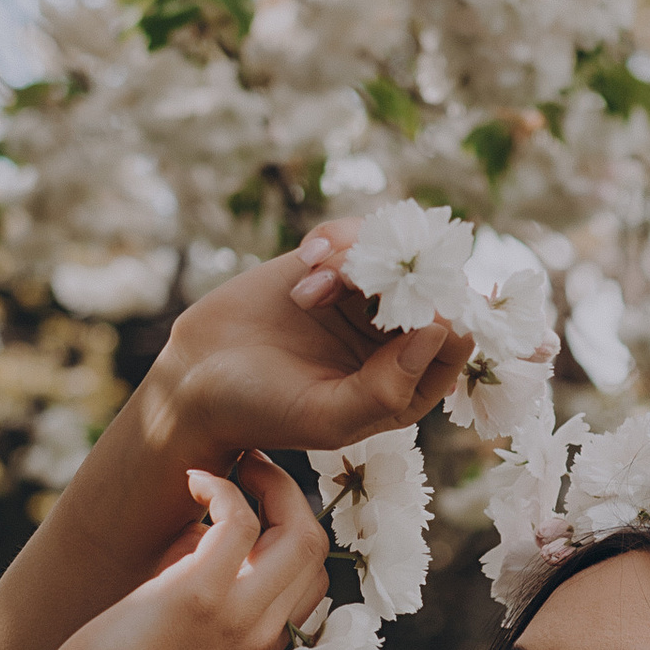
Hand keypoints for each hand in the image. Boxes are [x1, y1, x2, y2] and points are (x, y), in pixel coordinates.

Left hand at [35, 455, 330, 649]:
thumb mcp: (184, 644)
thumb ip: (206, 594)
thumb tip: (200, 533)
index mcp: (264, 646)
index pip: (312, 577)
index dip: (292, 530)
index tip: (258, 503)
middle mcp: (265, 632)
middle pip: (317, 547)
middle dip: (291, 495)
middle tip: (252, 470)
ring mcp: (239, 615)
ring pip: (300, 530)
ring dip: (271, 482)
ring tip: (235, 466)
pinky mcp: (199, 595)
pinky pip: (239, 519)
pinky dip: (222, 487)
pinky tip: (191, 480)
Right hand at [147, 226, 469, 469]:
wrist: (193, 379)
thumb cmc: (260, 410)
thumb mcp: (327, 416)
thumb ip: (388, 389)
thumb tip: (441, 333)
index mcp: (407, 386)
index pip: (457, 341)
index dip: (444, 314)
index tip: (402, 307)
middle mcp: (395, 340)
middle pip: (437, 286)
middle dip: (399, 274)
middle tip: (352, 277)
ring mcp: (365, 300)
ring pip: (397, 253)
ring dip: (356, 258)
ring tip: (307, 288)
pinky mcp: (334, 266)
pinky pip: (361, 233)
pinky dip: (337, 238)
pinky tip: (306, 259)